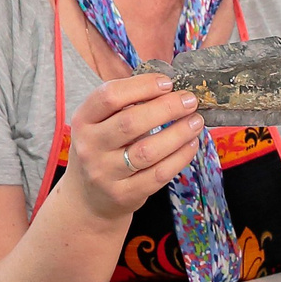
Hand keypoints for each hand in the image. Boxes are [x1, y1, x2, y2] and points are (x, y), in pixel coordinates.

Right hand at [64, 73, 205, 222]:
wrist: (88, 198)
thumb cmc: (102, 150)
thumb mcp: (101, 124)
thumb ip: (126, 105)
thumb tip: (169, 88)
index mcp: (84, 120)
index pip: (109, 96)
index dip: (142, 86)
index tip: (168, 83)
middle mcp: (90, 146)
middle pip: (131, 122)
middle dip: (167, 108)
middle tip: (190, 100)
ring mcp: (105, 173)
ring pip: (147, 151)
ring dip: (178, 133)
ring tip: (196, 121)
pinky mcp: (124, 194)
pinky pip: (158, 174)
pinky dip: (180, 157)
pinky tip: (191, 144)